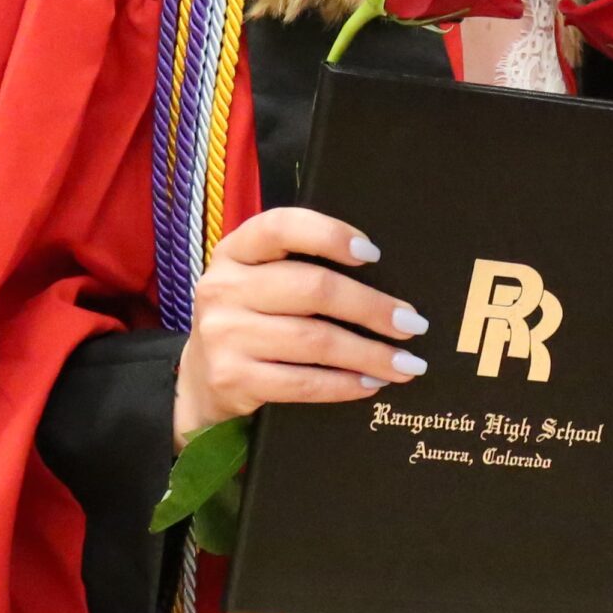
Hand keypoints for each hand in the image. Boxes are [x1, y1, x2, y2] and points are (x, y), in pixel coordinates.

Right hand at [172, 207, 429, 447]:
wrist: (199, 377)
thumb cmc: (253, 317)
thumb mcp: (262, 280)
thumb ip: (303, 266)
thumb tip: (390, 279)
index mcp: (236, 251)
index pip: (281, 227)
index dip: (330, 235)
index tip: (374, 254)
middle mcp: (224, 288)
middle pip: (313, 289)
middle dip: (372, 308)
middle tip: (413, 324)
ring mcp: (224, 335)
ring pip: (314, 341)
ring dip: (370, 354)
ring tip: (406, 364)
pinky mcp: (231, 378)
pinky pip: (301, 383)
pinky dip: (344, 385)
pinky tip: (371, 383)